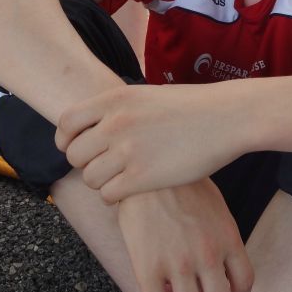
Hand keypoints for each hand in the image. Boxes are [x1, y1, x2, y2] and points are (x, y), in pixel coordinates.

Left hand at [55, 84, 241, 202]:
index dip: (66, 140)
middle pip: (75, 154)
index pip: (66, 123)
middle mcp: (115, 123)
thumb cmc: (190, 106)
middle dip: (86, 163)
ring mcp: (128, 150)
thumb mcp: (146, 95)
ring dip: (102, 182)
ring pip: (90, 178)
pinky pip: (108, 195)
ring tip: (122, 177)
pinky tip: (132, 189)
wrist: (225, 117)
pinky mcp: (142, 177)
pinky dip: (116, 196)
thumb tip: (94, 126)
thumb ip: (117, 109)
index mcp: (114, 99)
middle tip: (105, 165)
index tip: (76, 147)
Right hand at [117, 179, 252, 291]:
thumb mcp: (215, 205)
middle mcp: (208, 254)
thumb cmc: (180, 182)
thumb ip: (222, 235)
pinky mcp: (148, 266)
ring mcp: (179, 262)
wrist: (148, 164)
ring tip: (172, 291)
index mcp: (228, 237)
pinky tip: (153, 290)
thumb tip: (222, 263)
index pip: (245, 283)